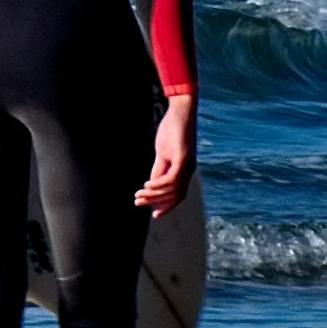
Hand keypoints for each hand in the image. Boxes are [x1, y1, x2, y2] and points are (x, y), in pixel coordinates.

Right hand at [136, 94, 195, 213]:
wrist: (181, 113)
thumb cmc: (172, 130)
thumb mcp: (163, 153)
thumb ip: (159, 168)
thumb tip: (153, 184)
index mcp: (184, 170)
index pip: (177, 194)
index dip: (166, 206)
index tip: (153, 215)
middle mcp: (188, 170)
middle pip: (175, 195)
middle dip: (157, 203)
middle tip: (138, 204)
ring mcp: (187, 165)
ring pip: (172, 189)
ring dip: (154, 195)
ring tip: (139, 196)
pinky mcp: (183, 158)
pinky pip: (171, 178)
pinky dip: (158, 184)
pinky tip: (146, 185)